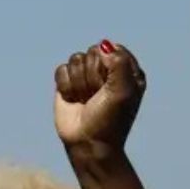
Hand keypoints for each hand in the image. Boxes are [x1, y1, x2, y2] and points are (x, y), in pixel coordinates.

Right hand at [54, 40, 146, 157]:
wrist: (88, 143)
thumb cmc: (110, 120)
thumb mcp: (123, 91)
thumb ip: (119, 62)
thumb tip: (103, 45)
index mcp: (127, 70)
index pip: (113, 49)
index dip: (108, 67)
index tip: (111, 88)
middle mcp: (107, 70)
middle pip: (92, 52)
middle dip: (92, 77)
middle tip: (97, 97)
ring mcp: (86, 75)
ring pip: (76, 59)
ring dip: (79, 83)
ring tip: (86, 100)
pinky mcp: (67, 82)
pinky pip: (61, 69)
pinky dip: (66, 87)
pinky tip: (73, 100)